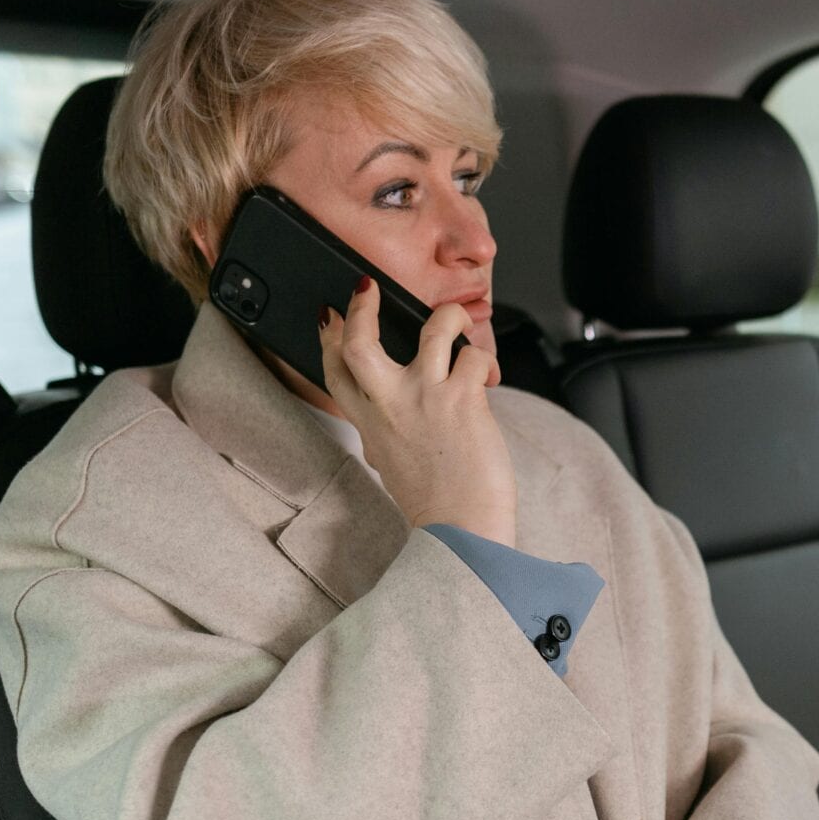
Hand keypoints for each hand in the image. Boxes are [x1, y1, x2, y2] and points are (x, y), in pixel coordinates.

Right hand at [317, 279, 515, 544]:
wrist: (461, 531)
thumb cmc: (434, 504)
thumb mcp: (392, 464)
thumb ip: (387, 435)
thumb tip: (387, 425)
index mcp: (370, 423)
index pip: (335, 370)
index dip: (328, 337)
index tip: (330, 315)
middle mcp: (391, 405)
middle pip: (358, 342)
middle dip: (360, 307)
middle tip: (368, 288)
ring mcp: (426, 398)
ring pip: (433, 329)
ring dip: (450, 316)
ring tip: (457, 322)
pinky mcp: (464, 399)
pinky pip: (476, 356)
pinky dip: (486, 359)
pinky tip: (489, 375)